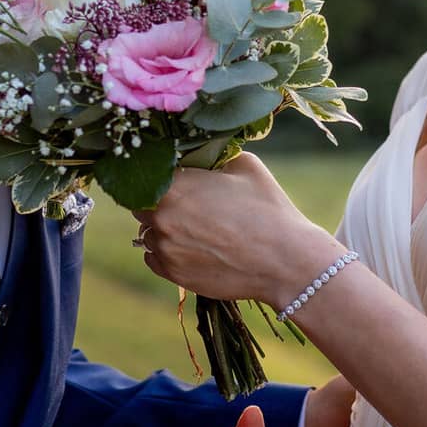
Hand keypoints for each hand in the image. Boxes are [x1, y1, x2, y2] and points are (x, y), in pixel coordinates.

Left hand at [135, 153, 342, 308]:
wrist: (285, 262)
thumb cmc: (268, 209)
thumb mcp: (244, 165)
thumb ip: (211, 156)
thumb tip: (197, 154)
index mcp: (175, 185)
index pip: (148, 174)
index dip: (160, 175)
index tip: (175, 178)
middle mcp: (161, 216)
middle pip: (141, 204)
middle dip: (158, 201)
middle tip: (185, 203)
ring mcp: (164, 247)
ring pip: (147, 232)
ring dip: (162, 228)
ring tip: (192, 228)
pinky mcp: (172, 273)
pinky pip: (152, 257)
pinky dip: (165, 252)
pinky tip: (190, 247)